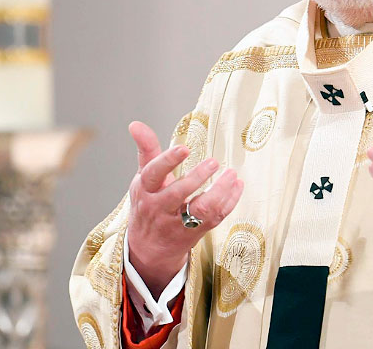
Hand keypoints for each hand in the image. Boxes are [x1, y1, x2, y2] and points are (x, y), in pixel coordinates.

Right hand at [126, 121, 243, 294]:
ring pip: (200, 210)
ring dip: (219, 192)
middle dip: (196, 178)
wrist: (148, 248)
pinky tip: (237, 186)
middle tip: (214, 162)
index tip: (184, 148)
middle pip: (177, 194)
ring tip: (232, 175)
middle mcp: (159, 208)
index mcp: (145, 190)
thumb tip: (135, 124)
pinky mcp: (194, 233)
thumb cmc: (148, 204)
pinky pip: (214, 218)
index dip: (168, 161)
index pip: (153, 174)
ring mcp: (177, 223)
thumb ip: (147, 150)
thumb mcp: (143, 178)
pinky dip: (229, 202)